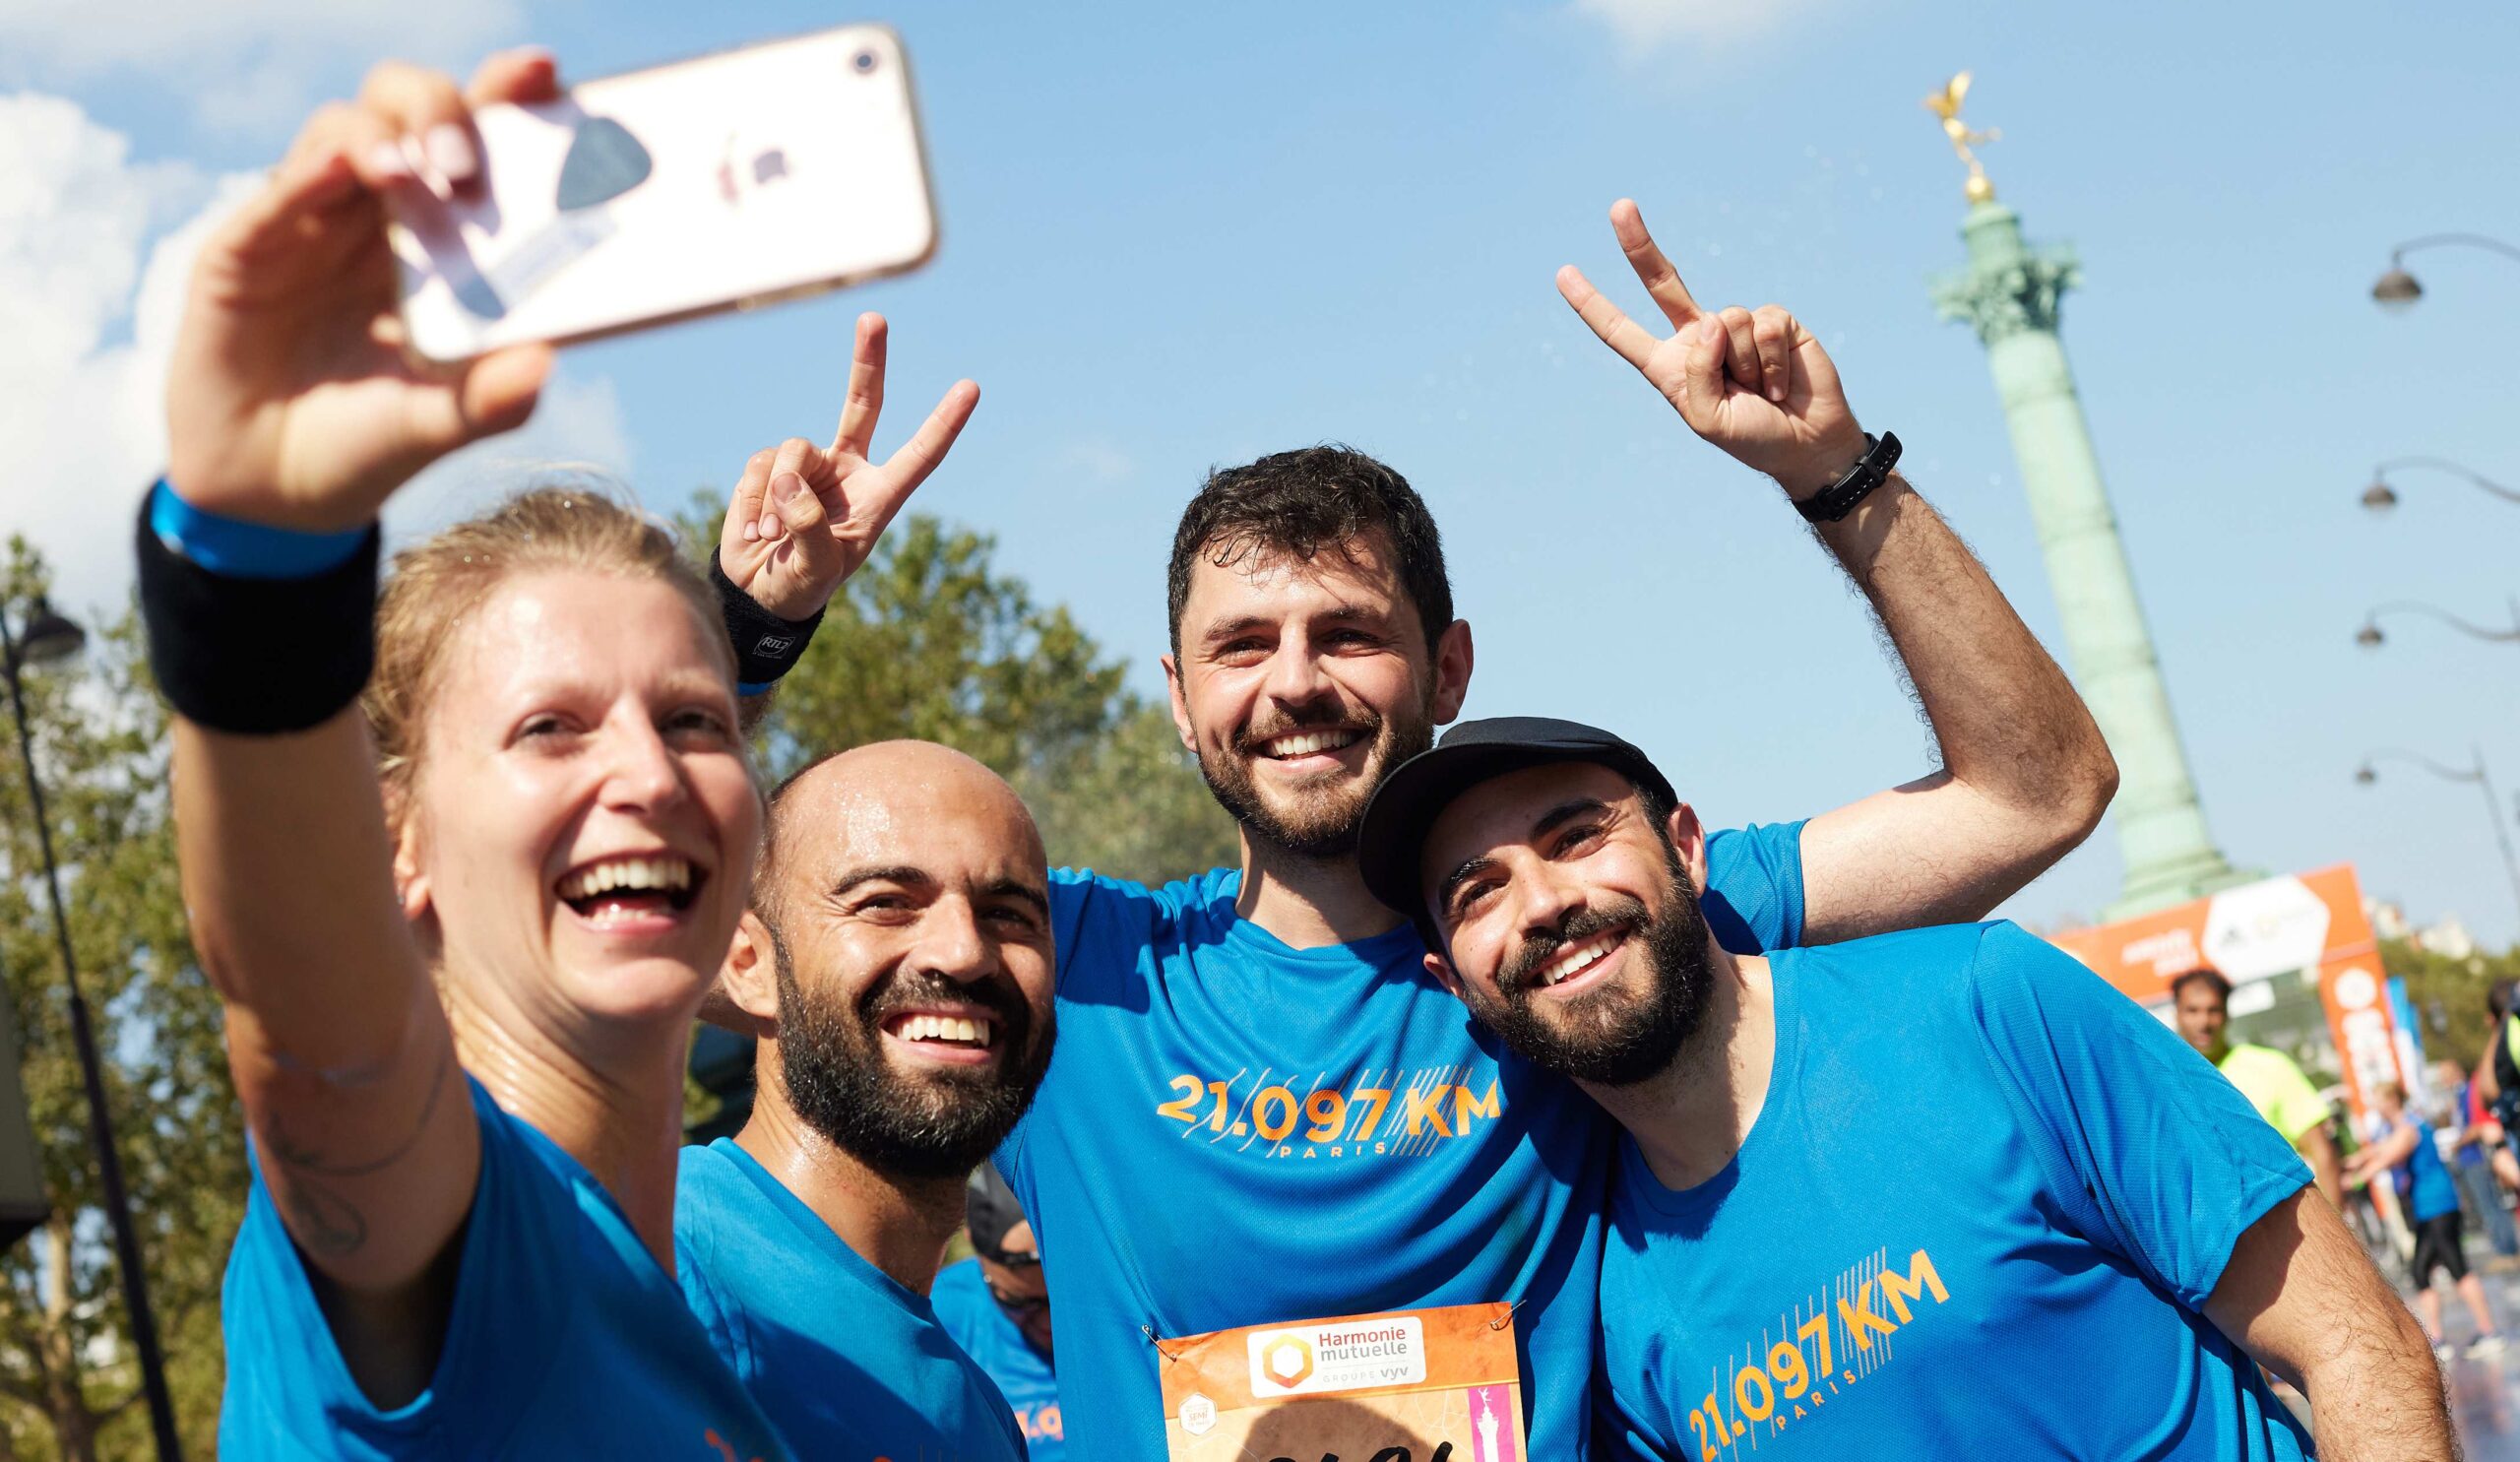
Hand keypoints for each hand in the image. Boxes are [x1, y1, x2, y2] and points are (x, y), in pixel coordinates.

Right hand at [164, 53, 561, 531]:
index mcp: (446, 238)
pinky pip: (280, 192)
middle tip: (470, 162)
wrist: (275, 494)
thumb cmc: (374, 440)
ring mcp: (311, 223)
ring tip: (417, 171)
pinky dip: (314, 172)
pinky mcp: (247, 249)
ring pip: (347, 131)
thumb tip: (543, 362)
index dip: (509, 98)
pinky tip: (345, 169)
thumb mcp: (441, 424)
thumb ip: (491, 397)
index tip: (546, 76)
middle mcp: (382, 215)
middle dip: (446, 109)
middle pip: (411, 112)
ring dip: (387, 136)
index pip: (481, 142)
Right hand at [716, 313, 979, 620]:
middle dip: (868, 360)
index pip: (920, 455)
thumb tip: (790, 483)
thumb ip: (809, 529)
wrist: (759, 592)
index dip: (944, 423)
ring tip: (773, 535)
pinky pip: (759, 464)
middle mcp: (848, 470)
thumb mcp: (816, 571)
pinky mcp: (768, 466)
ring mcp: (808, 465)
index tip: (971, 387)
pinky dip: (753, 498)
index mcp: (878, 496)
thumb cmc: (802, 585)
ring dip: (778, 493)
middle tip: (874, 318)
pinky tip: (756, 528)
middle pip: (862, 403)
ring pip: (793, 450)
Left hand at [1558, 199, 1866, 497]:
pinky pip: (1763, 326)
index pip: (1622, 332)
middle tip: (1619, 206)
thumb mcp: (1706, 419)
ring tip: (1759, 391)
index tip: (1563, 274)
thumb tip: (1710, 319)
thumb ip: (1696, 373)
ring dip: (1745, 366)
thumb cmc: (1750, 437)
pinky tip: (1779, 383)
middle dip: (1638, 245)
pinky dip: (1772, 362)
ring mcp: (1736, 325)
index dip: (1592, 305)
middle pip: (1662, 283)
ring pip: (1726, 321)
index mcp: (1670, 364)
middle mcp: (1698, 336)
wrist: (1806, 442)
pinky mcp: (1774, 320)